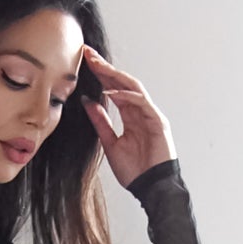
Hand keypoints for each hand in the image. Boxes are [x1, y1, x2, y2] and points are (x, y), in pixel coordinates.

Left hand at [80, 44, 175, 188]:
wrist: (151, 189)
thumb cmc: (135, 171)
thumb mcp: (110, 144)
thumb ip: (100, 122)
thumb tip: (88, 102)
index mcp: (131, 116)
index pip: (115, 89)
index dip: (100, 75)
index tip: (85, 62)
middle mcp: (142, 111)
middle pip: (123, 82)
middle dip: (105, 68)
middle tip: (88, 54)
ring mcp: (151, 115)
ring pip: (133, 88)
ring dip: (115, 75)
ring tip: (97, 66)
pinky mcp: (158, 122)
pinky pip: (142, 103)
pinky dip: (126, 96)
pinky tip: (111, 91)